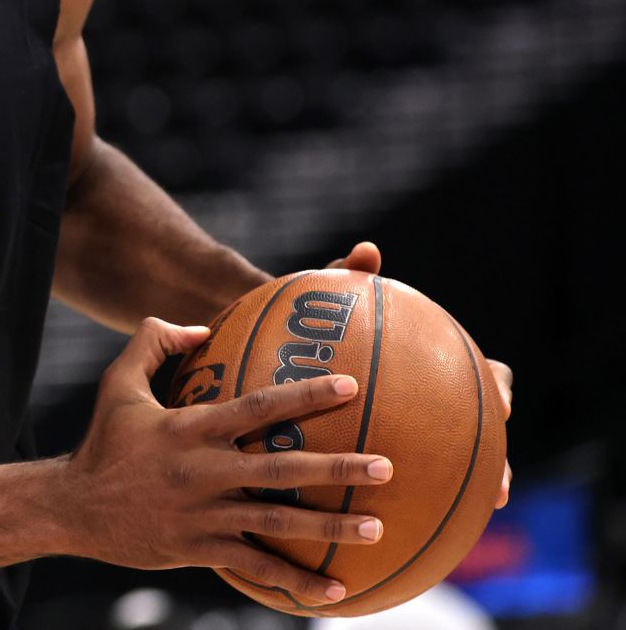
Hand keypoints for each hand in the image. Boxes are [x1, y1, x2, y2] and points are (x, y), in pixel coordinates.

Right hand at [58, 317, 394, 603]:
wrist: (70, 507)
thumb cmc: (100, 442)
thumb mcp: (116, 384)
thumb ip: (153, 342)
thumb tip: (200, 326)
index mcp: (189, 428)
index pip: (256, 407)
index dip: (303, 394)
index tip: (350, 386)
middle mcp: (202, 471)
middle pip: (281, 470)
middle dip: (337, 468)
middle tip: (385, 464)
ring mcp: (203, 514)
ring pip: (277, 524)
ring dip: (330, 526)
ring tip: (376, 526)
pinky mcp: (199, 550)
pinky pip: (255, 566)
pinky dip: (295, 582)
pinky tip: (335, 591)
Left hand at [324, 241, 513, 508]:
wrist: (272, 351)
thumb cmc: (308, 323)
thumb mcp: (322, 301)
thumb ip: (346, 278)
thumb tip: (366, 251)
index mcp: (436, 366)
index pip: (488, 376)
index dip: (498, 391)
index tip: (501, 406)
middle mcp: (432, 403)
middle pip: (481, 435)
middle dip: (496, 462)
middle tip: (499, 485)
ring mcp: (410, 433)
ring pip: (448, 470)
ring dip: (461, 496)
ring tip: (461, 523)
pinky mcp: (375, 455)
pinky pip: (394, 484)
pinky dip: (394, 502)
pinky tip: (378, 521)